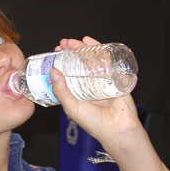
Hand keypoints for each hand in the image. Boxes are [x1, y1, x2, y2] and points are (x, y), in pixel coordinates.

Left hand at [50, 37, 143, 153]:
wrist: (117, 128)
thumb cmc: (93, 123)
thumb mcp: (71, 107)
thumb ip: (61, 91)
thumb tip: (52, 72)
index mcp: (77, 91)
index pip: (67, 71)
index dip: (61, 61)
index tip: (55, 52)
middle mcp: (88, 83)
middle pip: (79, 62)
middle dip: (71, 51)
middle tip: (63, 44)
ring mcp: (101, 79)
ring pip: (91, 59)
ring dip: (82, 48)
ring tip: (73, 42)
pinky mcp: (114, 76)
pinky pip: (106, 60)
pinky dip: (99, 49)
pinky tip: (90, 42)